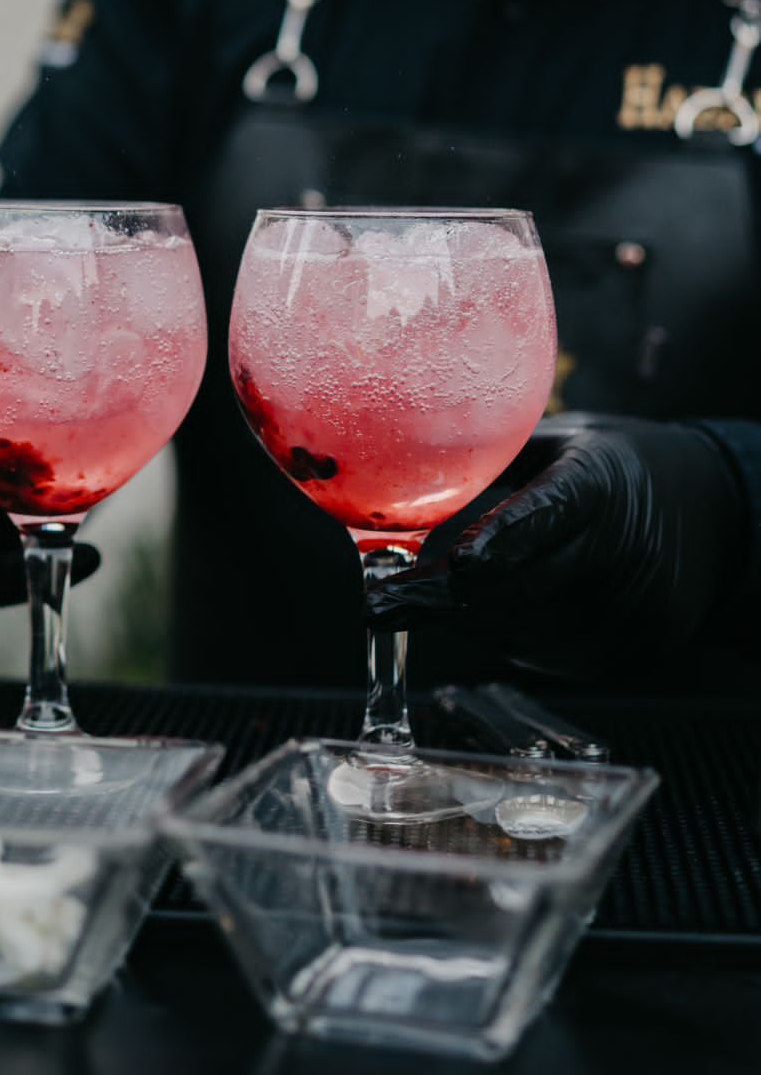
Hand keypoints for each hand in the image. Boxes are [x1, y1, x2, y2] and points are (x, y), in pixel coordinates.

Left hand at [365, 415, 747, 677]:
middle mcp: (624, 550)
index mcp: (604, 483)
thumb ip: (501, 462)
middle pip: (526, 585)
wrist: (711, 518)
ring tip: (417, 600)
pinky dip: (503, 633)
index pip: (554, 513)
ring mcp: (631, 610)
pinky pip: (544, 653)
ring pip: (525, 628)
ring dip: (467, 617)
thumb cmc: (615, 470)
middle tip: (384, 600)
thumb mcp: (566, 443)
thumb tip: (408, 476)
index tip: (456, 561)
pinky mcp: (628, 651)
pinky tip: (486, 609)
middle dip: (445, 597)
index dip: (504, 539)